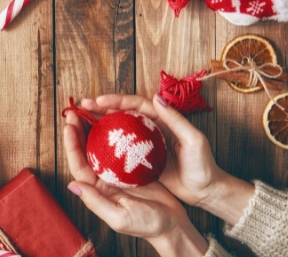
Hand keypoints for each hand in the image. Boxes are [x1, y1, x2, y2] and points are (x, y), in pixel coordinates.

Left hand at [64, 107, 208, 256]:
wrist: (172, 226)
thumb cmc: (146, 225)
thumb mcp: (119, 217)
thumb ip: (95, 201)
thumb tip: (72, 185)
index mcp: (97, 189)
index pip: (79, 164)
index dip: (72, 145)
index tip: (69, 126)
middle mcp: (104, 179)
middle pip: (87, 151)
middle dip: (79, 131)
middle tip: (75, 111)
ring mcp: (118, 172)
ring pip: (101, 146)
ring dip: (94, 129)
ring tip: (89, 110)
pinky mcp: (132, 167)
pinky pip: (120, 147)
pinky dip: (115, 133)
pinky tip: (114, 120)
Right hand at [85, 95, 254, 225]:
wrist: (207, 190)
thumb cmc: (204, 165)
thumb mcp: (193, 140)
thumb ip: (175, 119)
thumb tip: (157, 97)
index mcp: (162, 119)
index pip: (135, 104)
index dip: (116, 100)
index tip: (98, 101)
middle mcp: (151, 128)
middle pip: (122, 113)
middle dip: (101, 108)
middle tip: (82, 106)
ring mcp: (145, 144)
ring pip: (118, 129)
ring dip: (100, 123)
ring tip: (81, 120)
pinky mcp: (142, 159)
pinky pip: (120, 148)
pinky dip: (105, 144)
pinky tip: (92, 144)